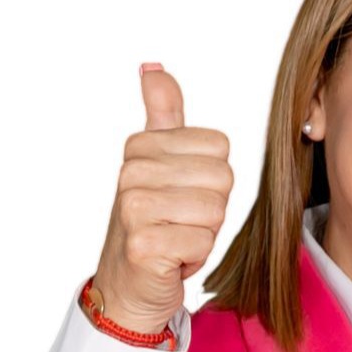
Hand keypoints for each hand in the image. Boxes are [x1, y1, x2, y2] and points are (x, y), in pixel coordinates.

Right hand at [90, 64, 232, 333]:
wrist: (128, 285)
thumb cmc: (154, 222)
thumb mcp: (158, 162)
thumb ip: (162, 114)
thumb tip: (153, 67)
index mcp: (140, 146)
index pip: (221, 149)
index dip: (211, 180)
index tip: (181, 196)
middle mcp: (131, 172)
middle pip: (222, 178)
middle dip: (211, 209)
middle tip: (179, 222)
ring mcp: (133, 209)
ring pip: (216, 211)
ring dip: (203, 234)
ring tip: (174, 238)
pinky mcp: (142, 246)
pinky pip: (203, 242)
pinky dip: (194, 258)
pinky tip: (169, 260)